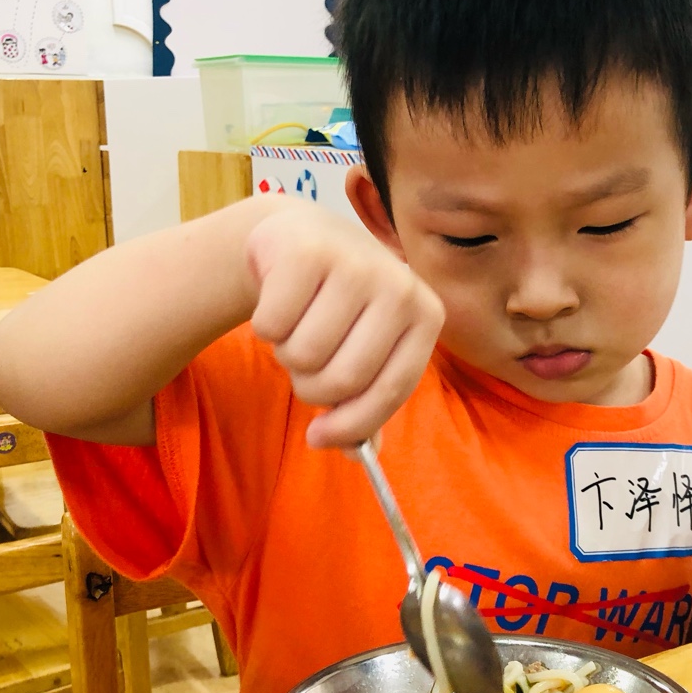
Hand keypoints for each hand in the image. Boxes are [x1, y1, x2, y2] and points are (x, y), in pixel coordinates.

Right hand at [246, 202, 444, 447]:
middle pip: (342, 379)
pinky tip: (278, 301)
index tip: (318, 439)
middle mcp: (400, 285)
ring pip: (303, 354)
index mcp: (426, 315)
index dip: (351, 425)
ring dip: (287, 355)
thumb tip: (359, 456)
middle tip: (305, 365)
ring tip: (297, 327)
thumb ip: (366, 405)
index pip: (392, 390)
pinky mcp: (307, 251)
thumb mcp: (365, 350)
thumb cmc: (340, 307)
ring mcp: (356, 263)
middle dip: (311, 387)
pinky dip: (264, 326)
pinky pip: (271, 325)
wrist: (303, 236)